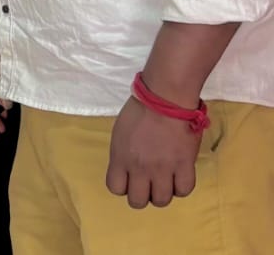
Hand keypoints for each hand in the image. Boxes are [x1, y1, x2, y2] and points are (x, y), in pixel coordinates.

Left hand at [107, 93, 204, 207]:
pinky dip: (181, 187)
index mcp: (120, 158)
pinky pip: (184, 190)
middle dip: (142, 195)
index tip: (130, 179)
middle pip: (138, 201)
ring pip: (162, 200)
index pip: (115, 189)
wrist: (165, 99)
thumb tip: (129, 168)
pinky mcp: (185, 165)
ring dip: (163, 193)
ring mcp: (163, 169)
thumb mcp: (120, 133)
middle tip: (149, 184)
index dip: (123, 186)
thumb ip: (122, 154)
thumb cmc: (139, 110)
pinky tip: (179, 177)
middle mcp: (139, 168)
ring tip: (165, 181)